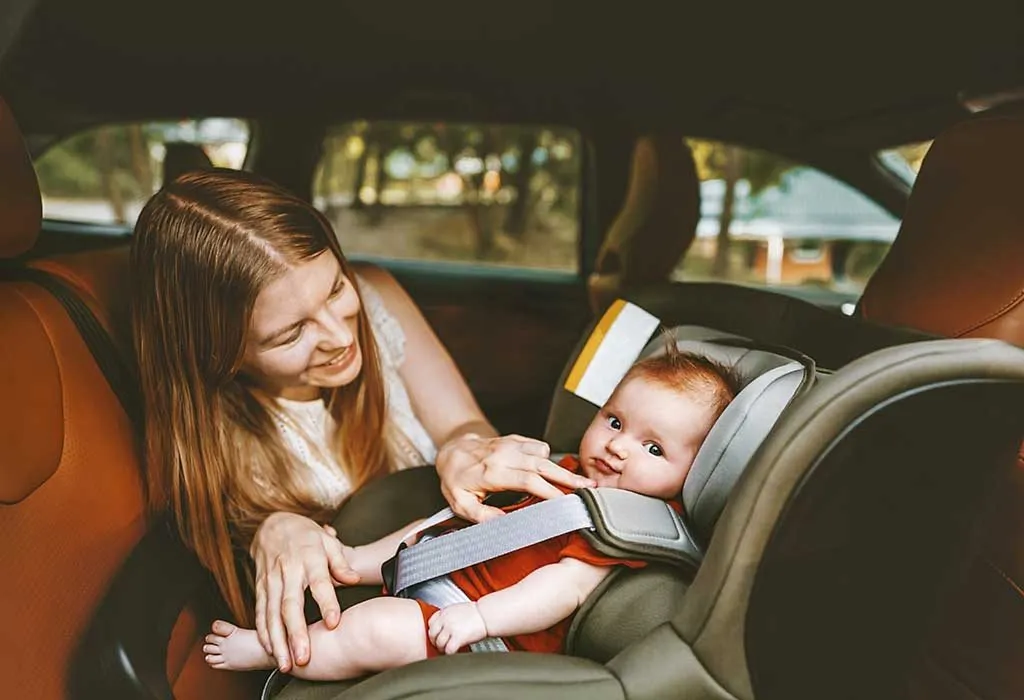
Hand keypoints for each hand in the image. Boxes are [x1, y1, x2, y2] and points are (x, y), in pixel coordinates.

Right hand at [250, 512, 359, 671]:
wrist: (272, 524)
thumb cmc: (306, 535)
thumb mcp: (327, 541)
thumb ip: (341, 562)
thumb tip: (354, 579)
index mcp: (309, 558)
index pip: (319, 582)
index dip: (327, 602)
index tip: (333, 622)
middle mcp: (288, 571)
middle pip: (290, 605)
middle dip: (296, 634)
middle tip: (304, 657)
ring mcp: (271, 580)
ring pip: (271, 614)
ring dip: (278, 641)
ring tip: (286, 663)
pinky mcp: (260, 587)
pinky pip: (260, 612)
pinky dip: (264, 633)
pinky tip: (271, 650)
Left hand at [427, 602, 487, 654]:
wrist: (486, 615)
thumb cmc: (476, 613)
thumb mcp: (456, 609)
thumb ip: (447, 617)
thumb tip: (441, 628)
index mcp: (444, 612)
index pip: (430, 623)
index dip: (434, 631)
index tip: (437, 636)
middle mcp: (445, 619)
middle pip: (432, 634)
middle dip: (436, 641)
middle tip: (441, 645)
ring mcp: (451, 628)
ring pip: (439, 643)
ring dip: (442, 648)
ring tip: (447, 649)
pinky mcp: (458, 638)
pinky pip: (448, 649)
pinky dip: (450, 653)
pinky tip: (454, 651)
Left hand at [436, 433, 595, 521]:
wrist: (453, 450)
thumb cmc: (457, 479)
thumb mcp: (460, 503)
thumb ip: (481, 515)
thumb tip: (504, 524)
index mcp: (492, 473)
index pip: (528, 481)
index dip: (549, 491)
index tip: (566, 503)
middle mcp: (505, 455)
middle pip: (543, 465)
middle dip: (568, 478)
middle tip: (590, 488)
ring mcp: (512, 445)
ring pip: (544, 455)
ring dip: (564, 469)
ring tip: (582, 483)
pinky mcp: (517, 440)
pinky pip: (540, 447)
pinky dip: (550, 459)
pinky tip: (555, 472)